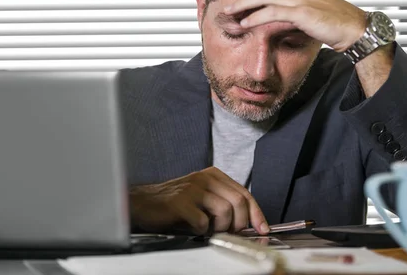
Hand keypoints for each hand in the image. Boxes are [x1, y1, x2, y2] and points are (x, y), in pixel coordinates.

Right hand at [129, 167, 268, 235]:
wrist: (144, 203)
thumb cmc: (174, 203)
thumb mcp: (203, 197)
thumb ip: (224, 202)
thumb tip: (249, 223)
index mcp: (213, 175)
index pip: (244, 193)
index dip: (256, 213)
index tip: (262, 229)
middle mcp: (205, 178)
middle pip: (239, 202)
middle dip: (240, 223)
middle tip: (229, 232)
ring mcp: (193, 188)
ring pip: (225, 211)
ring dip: (220, 227)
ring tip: (208, 229)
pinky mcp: (181, 202)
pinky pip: (203, 222)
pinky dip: (202, 231)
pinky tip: (194, 228)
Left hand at [225, 0, 366, 51]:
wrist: (355, 29)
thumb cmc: (337, 22)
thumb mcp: (314, 7)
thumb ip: (298, 5)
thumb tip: (282, 12)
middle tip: (229, 4)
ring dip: (243, 5)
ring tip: (230, 13)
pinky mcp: (302, 12)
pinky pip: (272, 12)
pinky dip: (255, 17)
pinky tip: (245, 24)